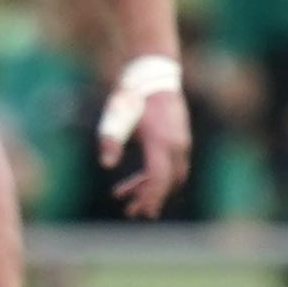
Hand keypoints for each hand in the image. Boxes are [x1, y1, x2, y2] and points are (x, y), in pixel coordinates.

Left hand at [97, 56, 194, 216]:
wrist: (152, 73)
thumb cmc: (132, 95)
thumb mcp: (116, 115)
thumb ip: (110, 139)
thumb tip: (106, 164)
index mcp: (162, 142)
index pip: (160, 179)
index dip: (150, 197)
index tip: (138, 211)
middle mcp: (177, 145)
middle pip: (169, 183)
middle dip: (151, 199)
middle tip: (132, 213)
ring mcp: (182, 143)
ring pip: (171, 176)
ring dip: (152, 189)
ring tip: (125, 198)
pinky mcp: (180, 140)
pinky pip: (172, 166)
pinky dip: (156, 176)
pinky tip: (136, 181)